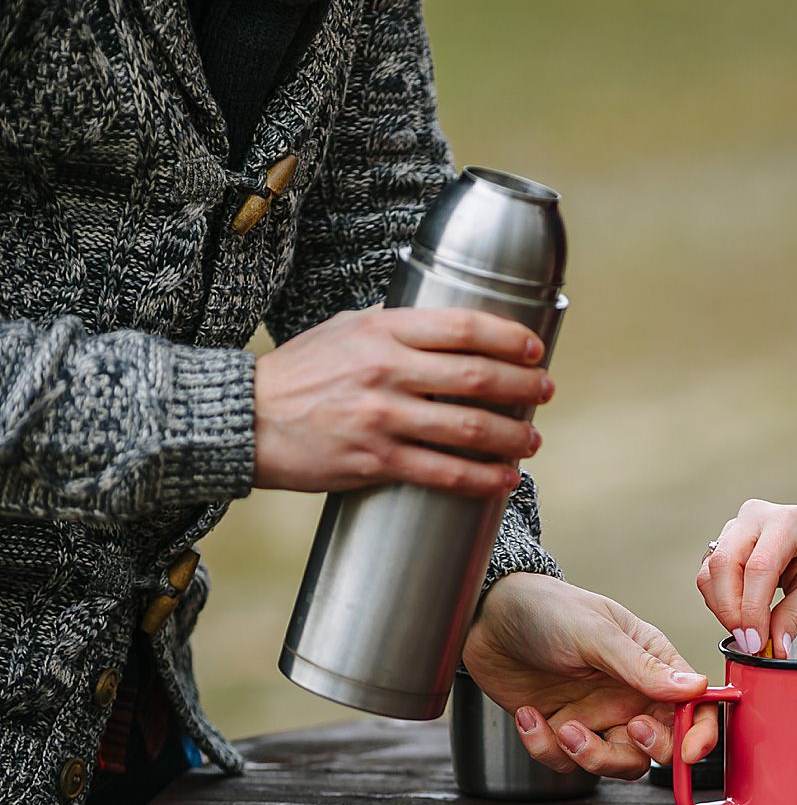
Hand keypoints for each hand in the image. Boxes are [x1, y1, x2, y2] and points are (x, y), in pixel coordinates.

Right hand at [254, 307, 554, 497]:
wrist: (242, 420)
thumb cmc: (298, 373)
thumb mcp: (344, 329)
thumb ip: (395, 326)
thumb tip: (447, 327)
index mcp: (383, 331)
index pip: (464, 327)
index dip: (509, 338)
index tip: (534, 349)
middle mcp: (386, 371)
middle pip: (477, 377)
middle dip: (523, 386)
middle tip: (546, 391)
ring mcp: (381, 418)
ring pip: (468, 428)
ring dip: (512, 436)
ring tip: (532, 439)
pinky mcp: (373, 461)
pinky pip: (443, 472)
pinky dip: (482, 478)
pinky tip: (504, 478)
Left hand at [461, 573, 715, 778]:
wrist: (485, 617)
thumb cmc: (546, 609)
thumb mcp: (596, 634)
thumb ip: (642, 666)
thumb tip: (695, 687)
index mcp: (652, 663)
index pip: (695, 704)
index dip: (700, 732)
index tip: (690, 751)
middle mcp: (629, 694)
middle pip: (659, 746)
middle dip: (646, 750)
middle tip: (628, 730)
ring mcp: (595, 714)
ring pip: (615, 762)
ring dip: (591, 756)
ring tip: (564, 727)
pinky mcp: (560, 729)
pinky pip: (565, 761)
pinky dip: (545, 747)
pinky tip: (529, 714)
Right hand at [696, 490, 796, 658]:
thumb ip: (794, 616)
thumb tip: (773, 649)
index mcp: (788, 522)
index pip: (758, 568)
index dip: (752, 611)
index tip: (756, 642)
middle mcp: (756, 517)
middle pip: (724, 566)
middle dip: (731, 612)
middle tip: (750, 643)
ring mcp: (738, 525)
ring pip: (710, 570)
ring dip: (722, 608)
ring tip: (747, 632)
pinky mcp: (728, 539)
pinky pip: (711, 572)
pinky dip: (720, 600)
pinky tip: (741, 617)